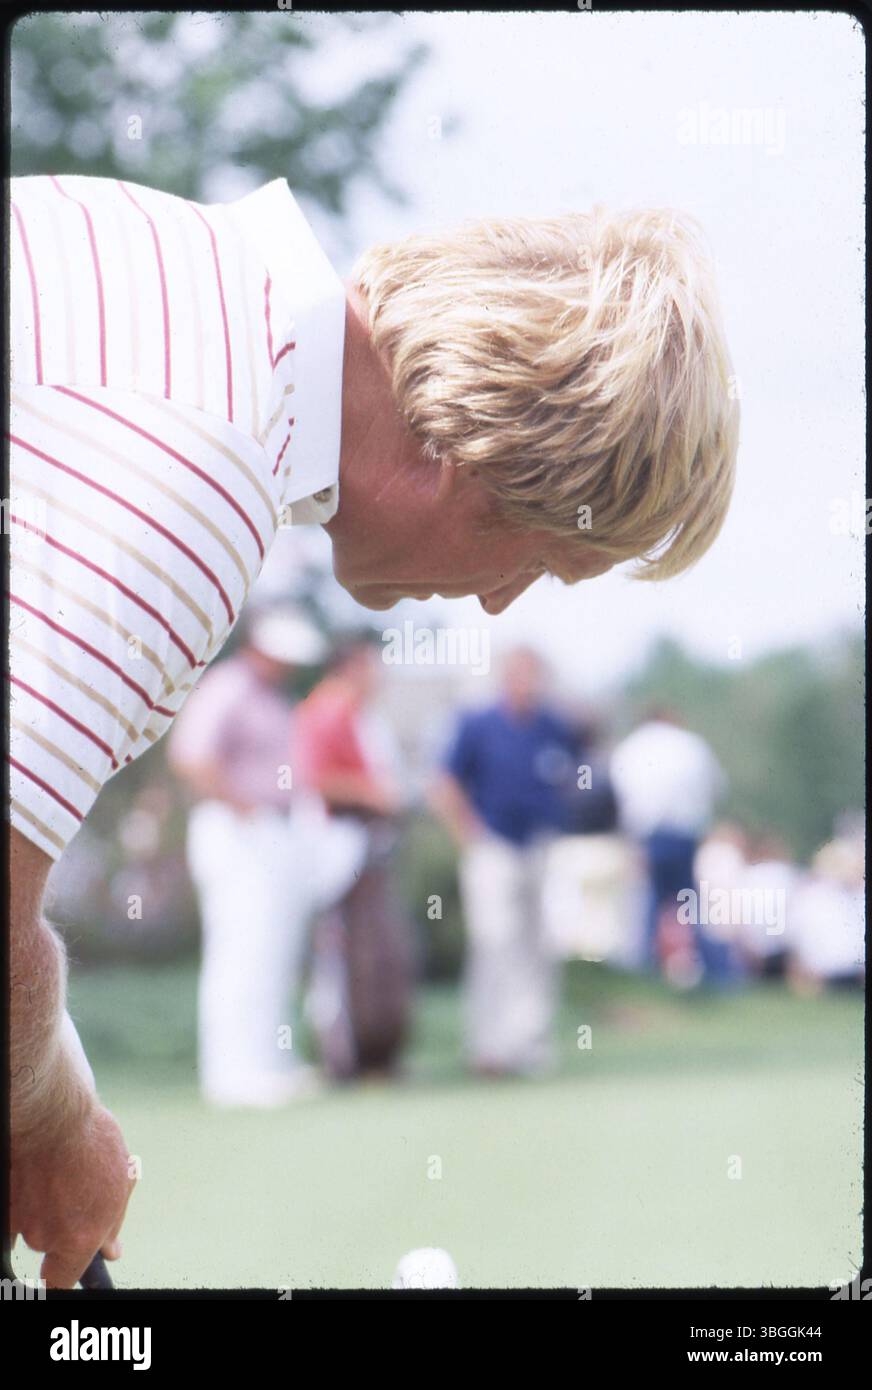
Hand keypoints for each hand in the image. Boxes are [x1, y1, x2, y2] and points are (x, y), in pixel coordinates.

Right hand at [10, 1063, 135, 1287]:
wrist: (53, 1112)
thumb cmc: (91, 1143)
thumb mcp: (119, 1183)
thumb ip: (111, 1224)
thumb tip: (111, 1251)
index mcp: (78, 1239)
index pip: (61, 1283)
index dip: (62, 1278)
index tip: (65, 1271)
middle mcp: (44, 1238)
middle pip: (50, 1243)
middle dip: (63, 1219)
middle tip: (78, 1183)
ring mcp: (19, 1220)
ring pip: (31, 1223)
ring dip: (42, 1204)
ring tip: (59, 1168)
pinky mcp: (5, 1202)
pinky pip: (13, 1213)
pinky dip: (22, 1198)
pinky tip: (36, 1173)